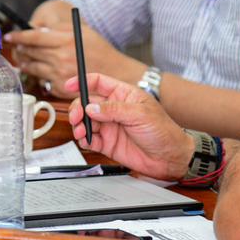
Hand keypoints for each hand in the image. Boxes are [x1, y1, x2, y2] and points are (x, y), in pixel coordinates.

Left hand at [6, 18, 137, 98]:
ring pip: (32, 67)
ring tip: (24, 58)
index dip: (19, 36)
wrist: (114, 72)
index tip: (10, 36)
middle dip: (20, 48)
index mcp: (65, 40)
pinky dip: (38, 74)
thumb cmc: (98, 50)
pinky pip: (41, 80)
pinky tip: (39, 69)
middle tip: (16, 46)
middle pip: (30, 51)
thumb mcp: (80, 31)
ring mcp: (60, 73)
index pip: (33, 37)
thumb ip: (59, 29)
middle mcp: (61, 57)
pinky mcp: (60, 87)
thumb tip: (38, 28)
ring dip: (25, 62)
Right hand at [65, 72, 193, 179]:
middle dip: (78, 108)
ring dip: (79, 125)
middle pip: (87, 103)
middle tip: (78, 117)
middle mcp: (114, 109)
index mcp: (123, 95)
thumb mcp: (140, 114)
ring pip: (85, 121)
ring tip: (81, 131)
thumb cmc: (163, 131)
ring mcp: (110, 126)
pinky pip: (89, 139)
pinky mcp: (107, 143)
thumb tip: (91, 107)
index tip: (69, 85)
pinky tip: (87, 140)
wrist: (170, 158)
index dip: (82, 81)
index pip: (98, 82)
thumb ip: (113, 109)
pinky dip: (84, 139)